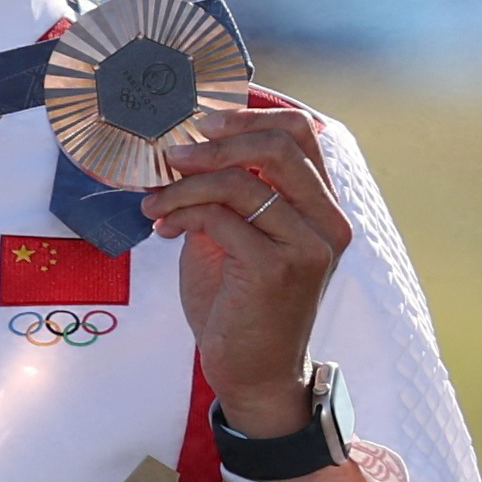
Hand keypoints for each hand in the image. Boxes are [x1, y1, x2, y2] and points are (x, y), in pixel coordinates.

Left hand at [142, 103, 350, 438]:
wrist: (253, 370)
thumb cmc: (240, 301)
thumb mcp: (237, 236)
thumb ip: (230, 194)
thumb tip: (186, 145)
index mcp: (323, 206)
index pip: (303, 132)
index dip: (252, 111)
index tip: (203, 114)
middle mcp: (327, 221)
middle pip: (279, 144)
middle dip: (216, 141)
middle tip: (170, 154)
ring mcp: (307, 245)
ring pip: (240, 182)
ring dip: (183, 186)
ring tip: (154, 203)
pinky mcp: (276, 269)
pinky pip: (219, 218)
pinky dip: (181, 214)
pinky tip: (163, 229)